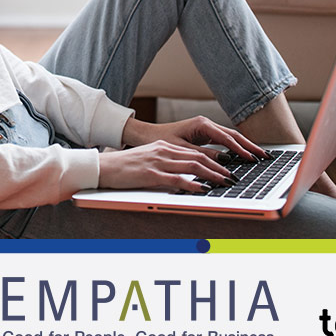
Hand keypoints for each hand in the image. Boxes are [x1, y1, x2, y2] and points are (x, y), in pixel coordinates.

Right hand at [98, 141, 235, 192]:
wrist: (102, 167)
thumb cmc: (123, 167)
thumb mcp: (148, 160)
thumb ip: (166, 165)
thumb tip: (183, 175)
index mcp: (164, 146)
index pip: (195, 152)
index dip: (214, 160)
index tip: (226, 168)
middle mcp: (164, 151)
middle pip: (198, 157)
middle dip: (219, 167)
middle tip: (233, 177)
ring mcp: (158, 162)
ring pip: (192, 166)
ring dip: (212, 175)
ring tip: (225, 182)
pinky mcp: (150, 174)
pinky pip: (177, 179)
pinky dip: (193, 184)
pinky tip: (203, 189)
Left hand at [121, 116, 267, 162]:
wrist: (146, 135)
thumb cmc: (160, 140)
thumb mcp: (182, 150)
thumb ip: (203, 155)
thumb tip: (224, 161)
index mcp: (202, 124)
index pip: (227, 138)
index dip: (241, 150)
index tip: (252, 159)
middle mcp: (206, 124)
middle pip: (234, 135)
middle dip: (250, 146)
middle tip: (265, 157)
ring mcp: (206, 128)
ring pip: (231, 138)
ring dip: (245, 147)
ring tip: (260, 157)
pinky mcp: (204, 134)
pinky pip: (224, 141)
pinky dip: (235, 148)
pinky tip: (244, 156)